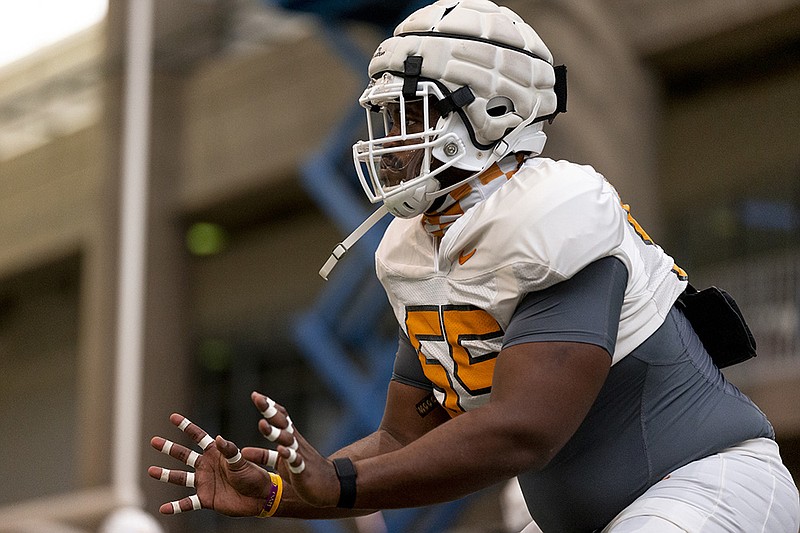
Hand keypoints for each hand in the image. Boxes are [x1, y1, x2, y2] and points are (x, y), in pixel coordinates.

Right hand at [148, 413, 277, 515]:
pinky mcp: (205, 499)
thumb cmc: (253, 475)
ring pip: (180, 477)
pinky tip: (163, 508)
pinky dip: (175, 506)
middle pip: (183, 455)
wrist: (259, 497)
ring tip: (151, 470)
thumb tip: (220, 438)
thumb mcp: (241, 461)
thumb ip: (230, 450)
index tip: (173, 417)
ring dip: (166, 474)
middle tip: (154, 441)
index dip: (186, 426)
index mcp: (215, 453)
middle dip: (169, 448)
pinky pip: (187, 503)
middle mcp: (206, 466)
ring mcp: (204, 482)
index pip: (198, 437)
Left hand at [248, 391, 340, 507]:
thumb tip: (243, 452)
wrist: (331, 485)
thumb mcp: (281, 463)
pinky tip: (281, 450)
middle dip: (270, 410)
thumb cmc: (304, 470)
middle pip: (283, 422)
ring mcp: (300, 454)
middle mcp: (295, 442)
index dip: (269, 406)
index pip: (281, 417)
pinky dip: (289, 454)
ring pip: (288, 439)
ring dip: (275, 432)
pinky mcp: (303, 469)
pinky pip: (296, 460)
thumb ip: (263, 456)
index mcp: (290, 438)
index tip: (256, 395)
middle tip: (257, 398)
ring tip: (262, 424)